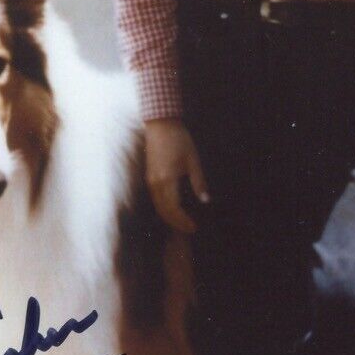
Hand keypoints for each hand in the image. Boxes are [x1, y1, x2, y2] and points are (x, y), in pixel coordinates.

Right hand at [144, 118, 209, 232]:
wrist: (161, 125)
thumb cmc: (179, 140)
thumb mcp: (193, 160)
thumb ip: (198, 181)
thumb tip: (205, 200)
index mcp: (167, 180)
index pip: (174, 208)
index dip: (183, 220)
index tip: (194, 227)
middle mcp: (155, 183)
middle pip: (164, 211)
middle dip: (176, 223)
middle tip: (190, 229)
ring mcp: (150, 180)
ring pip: (158, 206)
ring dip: (169, 217)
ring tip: (183, 223)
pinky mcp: (149, 177)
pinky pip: (155, 199)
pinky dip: (164, 208)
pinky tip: (174, 209)